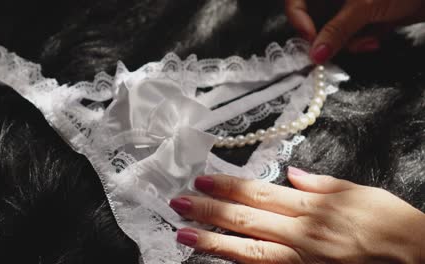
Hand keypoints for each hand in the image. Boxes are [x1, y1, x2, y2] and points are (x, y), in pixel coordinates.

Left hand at [170, 167, 424, 262]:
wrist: (418, 260)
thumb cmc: (393, 226)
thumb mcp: (362, 193)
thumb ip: (323, 184)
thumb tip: (292, 174)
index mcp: (314, 207)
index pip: (260, 191)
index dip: (228, 185)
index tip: (203, 179)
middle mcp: (303, 233)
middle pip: (246, 218)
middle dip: (209, 209)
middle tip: (179, 201)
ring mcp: (302, 260)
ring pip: (249, 250)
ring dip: (213, 240)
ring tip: (184, 233)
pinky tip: (219, 260)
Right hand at [284, 0, 424, 62]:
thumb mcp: (364, 7)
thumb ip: (337, 31)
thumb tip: (316, 54)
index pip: (296, 2)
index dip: (299, 21)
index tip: (311, 40)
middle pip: (313, 20)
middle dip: (327, 37)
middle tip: (337, 48)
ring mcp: (346, 6)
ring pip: (330, 33)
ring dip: (348, 43)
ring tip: (368, 40)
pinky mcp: (360, 19)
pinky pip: (347, 37)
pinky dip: (360, 42)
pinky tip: (376, 38)